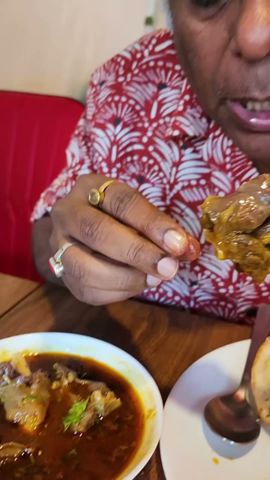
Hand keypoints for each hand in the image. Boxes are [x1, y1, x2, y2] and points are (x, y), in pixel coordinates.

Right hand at [49, 174, 199, 304]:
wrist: (81, 233)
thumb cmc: (118, 218)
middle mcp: (67, 213)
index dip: (153, 224)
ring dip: (127, 278)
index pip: (122, 202)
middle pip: (98, 233)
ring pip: (86, 268)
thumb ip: (162, 229)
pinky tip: (139, 284)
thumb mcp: (138, 212)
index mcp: (90, 187)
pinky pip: (88, 290)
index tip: (179, 244)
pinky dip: (119, 291)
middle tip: (169, 267)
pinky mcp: (61, 274)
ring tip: (156, 279)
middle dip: (138, 253)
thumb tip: (189, 250)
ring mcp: (58, 245)